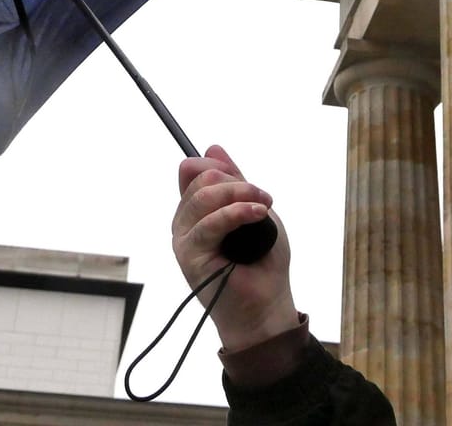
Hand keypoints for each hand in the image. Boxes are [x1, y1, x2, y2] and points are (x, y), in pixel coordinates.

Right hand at [172, 144, 297, 352]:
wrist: (267, 305)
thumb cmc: (263, 263)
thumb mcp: (254, 210)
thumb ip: (234, 181)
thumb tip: (212, 147)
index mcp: (197, 211)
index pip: (195, 170)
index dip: (220, 167)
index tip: (250, 183)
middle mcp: (185, 223)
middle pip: (200, 178)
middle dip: (237, 181)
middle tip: (264, 197)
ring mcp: (185, 239)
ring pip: (203, 195)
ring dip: (240, 194)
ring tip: (263, 208)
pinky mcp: (189, 257)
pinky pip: (209, 223)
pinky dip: (237, 213)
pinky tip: (257, 214)